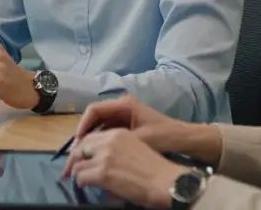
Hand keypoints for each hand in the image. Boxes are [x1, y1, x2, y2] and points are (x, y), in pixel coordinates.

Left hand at [63, 128, 183, 208]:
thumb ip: (118, 148)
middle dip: (74, 159)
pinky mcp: (104, 173)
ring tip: (78, 179)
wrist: (166, 181)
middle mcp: (110, 140)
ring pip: (78, 162)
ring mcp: (105, 156)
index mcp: (119, 133)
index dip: (83, 148)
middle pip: (81, 147)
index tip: (79, 157)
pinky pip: (82, 176)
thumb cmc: (156, 169)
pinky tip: (85, 185)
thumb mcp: (136, 148)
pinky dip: (81, 182)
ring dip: (77, 172)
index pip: (92, 137)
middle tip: (70, 169)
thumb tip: (102, 159)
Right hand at [72, 95, 219, 164]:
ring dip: (91, 139)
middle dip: (84, 134)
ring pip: (100, 125)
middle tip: (76, 152)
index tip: (77, 142)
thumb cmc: (165, 136)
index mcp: (124, 105)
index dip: (82, 125)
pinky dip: (100, 141)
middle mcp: (121, 106)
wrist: (185, 139)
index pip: (94, 110)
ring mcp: (124, 115)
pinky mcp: (127, 124)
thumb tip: (96, 152)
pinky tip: (96, 154)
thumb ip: (118, 142)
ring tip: (83, 155)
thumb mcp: (141, 139)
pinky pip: (107, 131)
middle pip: (94, 117)